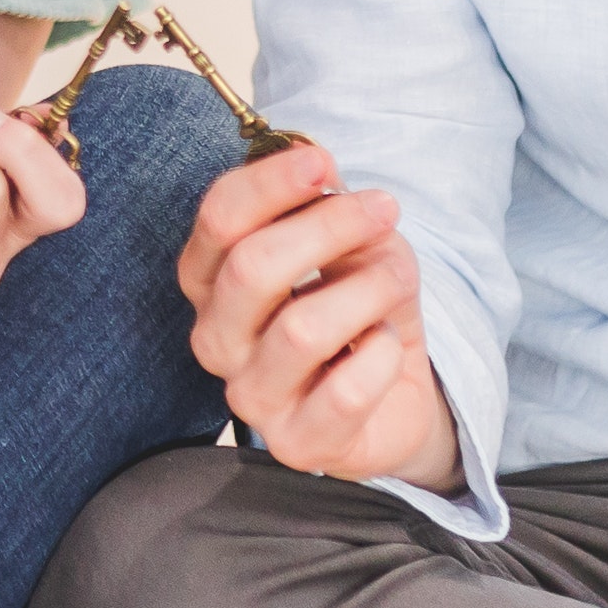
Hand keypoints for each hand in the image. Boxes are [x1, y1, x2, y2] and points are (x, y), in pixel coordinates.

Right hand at [178, 141, 459, 488]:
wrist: (394, 395)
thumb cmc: (358, 309)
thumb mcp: (351, 244)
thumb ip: (329, 210)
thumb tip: (324, 177)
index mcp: (212, 281)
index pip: (219, 221)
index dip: (269, 184)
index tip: (322, 162)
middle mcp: (217, 340)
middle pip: (252, 269)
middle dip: (328, 227)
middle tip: (382, 210)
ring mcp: (252, 398)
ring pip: (301, 329)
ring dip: (367, 289)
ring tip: (395, 279)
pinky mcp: (297, 445)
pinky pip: (345, 390)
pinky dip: (383, 355)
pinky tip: (386, 348)